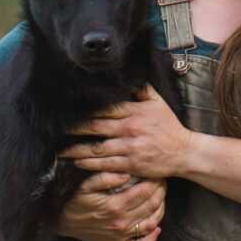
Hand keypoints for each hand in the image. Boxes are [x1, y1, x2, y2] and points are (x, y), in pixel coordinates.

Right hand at [57, 170, 164, 240]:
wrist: (62, 221)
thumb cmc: (74, 202)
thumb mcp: (85, 185)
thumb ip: (105, 177)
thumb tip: (126, 174)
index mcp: (116, 205)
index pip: (145, 191)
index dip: (155, 181)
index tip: (158, 173)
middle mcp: (122, 222)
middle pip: (151, 205)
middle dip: (161, 192)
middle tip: (163, 182)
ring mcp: (121, 235)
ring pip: (150, 224)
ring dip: (160, 211)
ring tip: (162, 199)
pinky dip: (150, 240)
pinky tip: (156, 230)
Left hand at [67, 88, 199, 182]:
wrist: (184, 152)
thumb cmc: (169, 127)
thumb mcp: (158, 103)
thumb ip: (142, 89)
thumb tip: (129, 76)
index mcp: (134, 112)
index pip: (104, 109)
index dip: (84, 111)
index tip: (68, 111)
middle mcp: (130, 128)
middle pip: (95, 128)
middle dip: (73, 129)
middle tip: (56, 130)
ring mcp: (130, 147)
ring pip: (96, 148)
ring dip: (76, 150)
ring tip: (60, 151)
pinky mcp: (131, 164)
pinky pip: (106, 164)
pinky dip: (90, 164)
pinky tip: (77, 163)